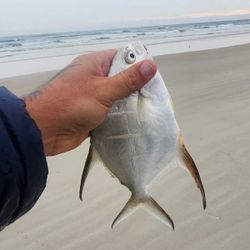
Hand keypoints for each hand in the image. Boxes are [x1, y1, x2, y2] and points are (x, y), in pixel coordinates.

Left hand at [23, 50, 156, 155]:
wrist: (44, 131)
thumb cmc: (72, 104)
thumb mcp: (102, 90)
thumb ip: (127, 80)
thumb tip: (151, 65)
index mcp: (94, 65)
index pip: (121, 58)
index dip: (138, 64)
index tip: (154, 76)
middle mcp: (94, 79)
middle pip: (121, 79)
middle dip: (136, 88)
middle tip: (154, 96)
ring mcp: (93, 98)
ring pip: (117, 98)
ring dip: (129, 105)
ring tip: (149, 110)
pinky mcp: (93, 115)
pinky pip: (111, 113)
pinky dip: (121, 117)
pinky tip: (135, 122)